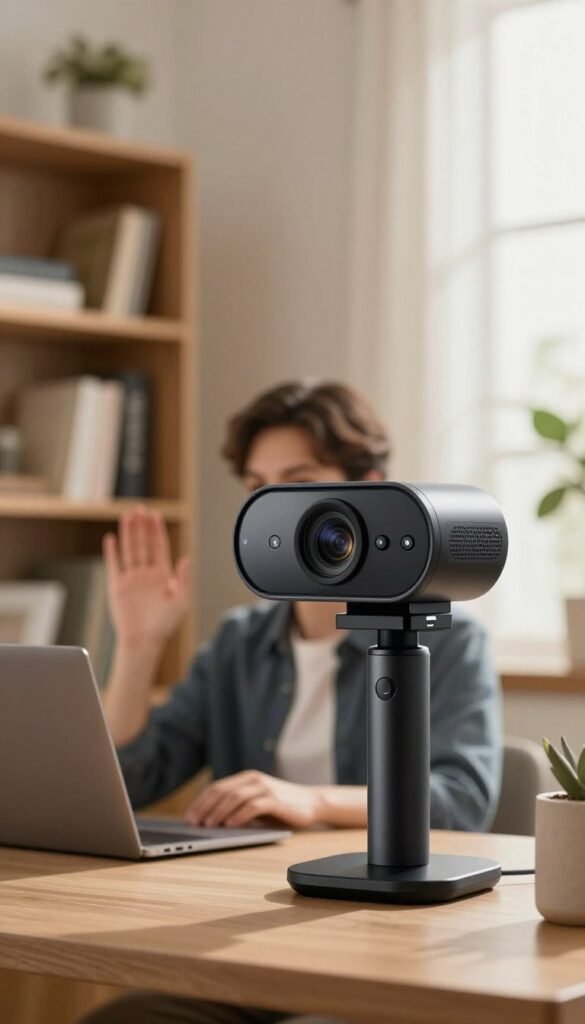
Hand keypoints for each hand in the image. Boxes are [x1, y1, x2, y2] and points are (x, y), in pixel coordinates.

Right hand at [103, 508, 189, 647]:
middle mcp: (146, 574)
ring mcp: (131, 579)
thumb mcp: (182, 601)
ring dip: (128, 533)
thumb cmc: (164, 625)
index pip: (159, 547)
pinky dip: (112, 552)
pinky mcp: (117, 586)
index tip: (155, 515)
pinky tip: (111, 538)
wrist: (144, 642)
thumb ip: (183, 579)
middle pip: (143, 544)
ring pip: (129, 550)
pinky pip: (114, 565)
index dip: (157, 531)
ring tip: (127, 516)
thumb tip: (185, 558)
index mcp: (162, 575)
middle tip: (140, 508)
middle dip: (142, 526)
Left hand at [185, 771, 324, 829]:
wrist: (311, 803)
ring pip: (235, 797)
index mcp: (246, 778)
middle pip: (222, 791)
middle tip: (195, 823)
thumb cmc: (281, 807)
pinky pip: (253, 805)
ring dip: (219, 812)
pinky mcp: (276, 800)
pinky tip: (230, 825)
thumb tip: (210, 821)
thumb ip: (238, 806)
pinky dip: (239, 815)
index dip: (201, 802)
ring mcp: (265, 788)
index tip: (189, 817)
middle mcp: (253, 780)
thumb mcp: (256, 803)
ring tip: (208, 825)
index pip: (217, 787)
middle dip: (205, 807)